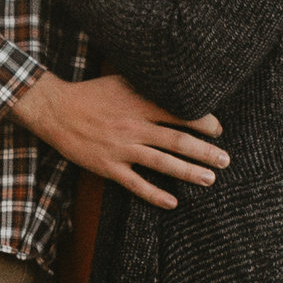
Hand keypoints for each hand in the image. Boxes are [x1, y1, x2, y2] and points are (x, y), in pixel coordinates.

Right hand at [13, 69, 228, 207]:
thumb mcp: (122, 80)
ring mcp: (121, 149)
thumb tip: (177, 86)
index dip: (204, 123)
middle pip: (178, 141)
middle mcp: (135, 127)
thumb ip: (148, 86)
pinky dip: (155, 194)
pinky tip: (173, 202)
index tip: (218, 131)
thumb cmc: (92, 94)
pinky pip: (136, 184)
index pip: (180, 114)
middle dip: (205, 152)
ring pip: (163, 163)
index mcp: (140, 103)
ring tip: (210, 179)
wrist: (56, 110)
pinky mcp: (108, 166)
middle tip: (226, 160)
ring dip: (189, 172)